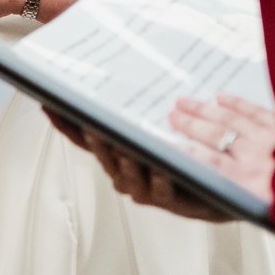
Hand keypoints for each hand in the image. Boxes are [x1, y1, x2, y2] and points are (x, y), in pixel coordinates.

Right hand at [44, 111, 229, 222]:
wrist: (227, 190)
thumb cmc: (190, 154)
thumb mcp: (160, 124)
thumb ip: (140, 107)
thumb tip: (120, 72)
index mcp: (118, 152)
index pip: (84, 136)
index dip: (65, 123)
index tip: (47, 102)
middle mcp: (126, 172)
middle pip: (102, 155)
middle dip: (92, 138)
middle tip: (87, 122)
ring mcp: (147, 189)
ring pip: (127, 176)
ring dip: (120, 161)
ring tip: (118, 146)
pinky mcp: (174, 202)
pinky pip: (163, 191)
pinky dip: (159, 181)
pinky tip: (160, 169)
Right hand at [168, 94, 274, 202]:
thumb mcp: (269, 213)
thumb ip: (243, 197)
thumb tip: (216, 184)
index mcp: (250, 182)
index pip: (209, 163)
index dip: (187, 152)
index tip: (169, 145)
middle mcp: (256, 156)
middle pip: (215, 135)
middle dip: (190, 124)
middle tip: (171, 115)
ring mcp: (270, 137)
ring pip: (230, 118)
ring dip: (205, 109)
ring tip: (185, 101)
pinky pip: (255, 110)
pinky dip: (236, 102)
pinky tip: (221, 97)